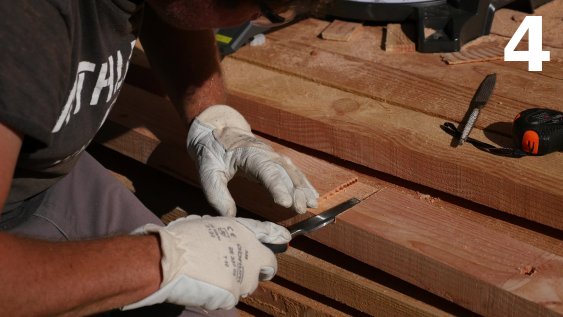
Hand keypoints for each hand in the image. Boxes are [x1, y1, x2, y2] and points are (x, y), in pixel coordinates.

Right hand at [123, 215, 290, 310]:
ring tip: (214, 276)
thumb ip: (230, 231)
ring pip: (248, 284)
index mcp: (244, 232)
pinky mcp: (232, 295)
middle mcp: (250, 254)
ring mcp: (244, 277)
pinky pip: (230, 297)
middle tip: (241, 269)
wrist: (170, 259)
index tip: (283, 239)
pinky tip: (206, 287)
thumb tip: (236, 237)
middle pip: (267, 267)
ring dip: (237, 282)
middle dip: (259, 270)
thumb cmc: (184, 238)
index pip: (269, 234)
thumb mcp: (210, 223)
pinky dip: (221, 295)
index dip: (276, 237)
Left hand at [187, 105, 318, 215]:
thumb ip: (216, 193)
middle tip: (301, 209)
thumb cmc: (211, 150)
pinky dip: (303, 184)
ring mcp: (273, 156)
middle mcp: (266, 154)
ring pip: (292, 172)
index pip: (267, 171)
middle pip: (284, 173)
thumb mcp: (207, 170)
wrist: (216, 129)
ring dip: (303, 188)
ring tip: (312, 204)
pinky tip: (312, 196)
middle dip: (295, 191)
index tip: (286, 203)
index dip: (278, 187)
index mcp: (249, 154)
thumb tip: (229, 216)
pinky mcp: (275, 162)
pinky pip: (293, 172)